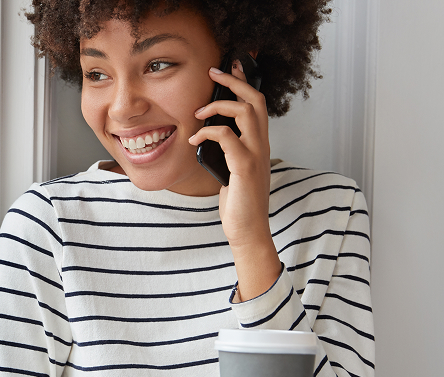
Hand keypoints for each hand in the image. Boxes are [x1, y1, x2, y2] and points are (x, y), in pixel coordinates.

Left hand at [188, 60, 279, 300]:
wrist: (248, 230)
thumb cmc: (238, 202)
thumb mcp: (232, 170)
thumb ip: (228, 152)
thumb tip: (209, 136)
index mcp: (258, 144)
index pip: (257, 104)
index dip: (245, 82)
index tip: (230, 67)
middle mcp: (262, 145)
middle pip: (255, 100)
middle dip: (234, 81)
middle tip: (213, 72)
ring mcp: (256, 155)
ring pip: (246, 112)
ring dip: (219, 106)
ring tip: (197, 112)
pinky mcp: (245, 167)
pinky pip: (228, 137)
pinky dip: (208, 132)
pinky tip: (194, 140)